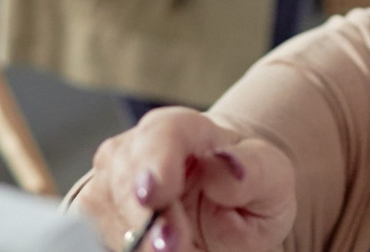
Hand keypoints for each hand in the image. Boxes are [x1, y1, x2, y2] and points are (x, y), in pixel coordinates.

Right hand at [75, 107, 296, 251]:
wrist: (225, 205)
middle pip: (125, 173)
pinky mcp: (98, 210)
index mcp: (187, 129)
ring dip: (135, 235)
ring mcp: (112, 178)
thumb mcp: (271, 179)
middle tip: (170, 246)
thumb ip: (253, 172)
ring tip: (178, 250)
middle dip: (143, 214)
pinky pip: (99, 230)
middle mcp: (140, 147)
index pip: (164, 133)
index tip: (155, 194)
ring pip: (104, 206)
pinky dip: (128, 243)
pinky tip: (155, 248)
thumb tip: (225, 167)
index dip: (156, 162)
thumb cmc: (248, 186)